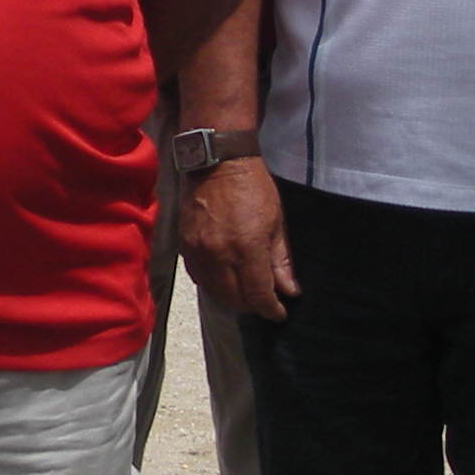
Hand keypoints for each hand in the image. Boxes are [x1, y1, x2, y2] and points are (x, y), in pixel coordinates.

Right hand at [180, 158, 294, 320]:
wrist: (217, 162)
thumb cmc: (253, 188)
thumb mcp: (276, 222)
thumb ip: (280, 261)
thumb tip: (289, 291)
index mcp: (247, 247)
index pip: (258, 295)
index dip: (271, 309)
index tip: (279, 312)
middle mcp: (219, 255)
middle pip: (235, 300)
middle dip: (252, 305)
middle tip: (264, 301)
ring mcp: (199, 252)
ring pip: (215, 293)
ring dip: (232, 298)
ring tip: (245, 292)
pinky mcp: (184, 246)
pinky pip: (199, 278)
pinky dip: (213, 285)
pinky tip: (225, 279)